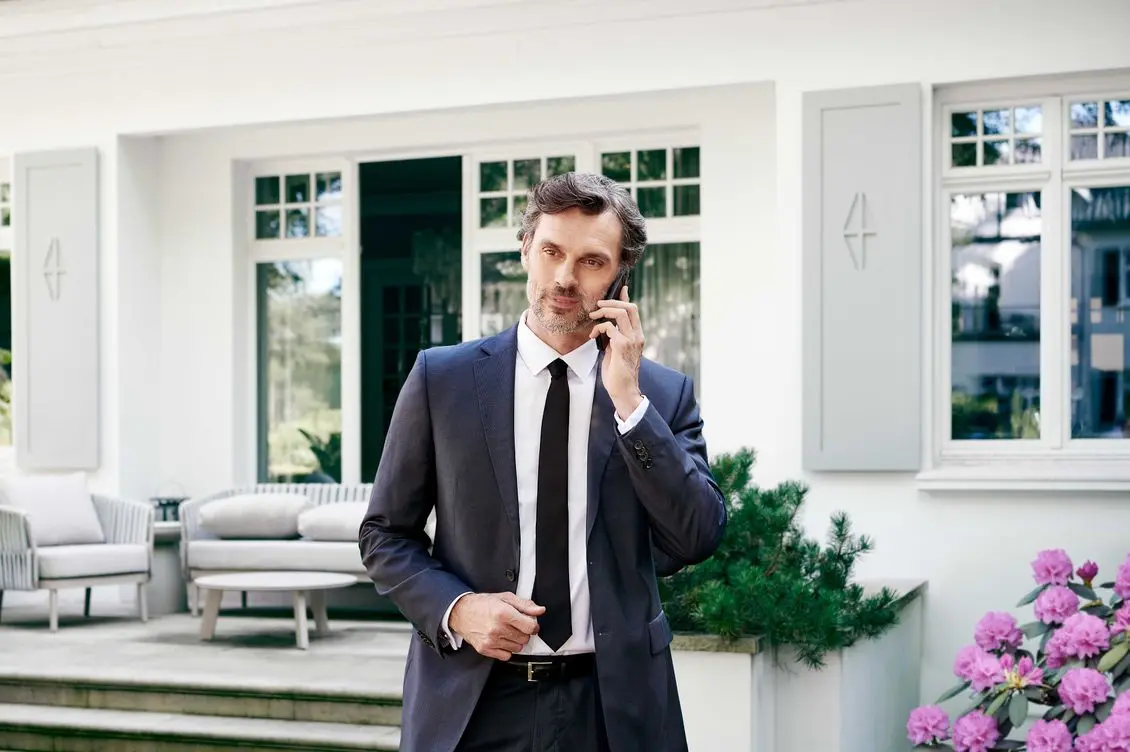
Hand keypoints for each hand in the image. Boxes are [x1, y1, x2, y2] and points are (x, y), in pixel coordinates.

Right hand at [449, 592, 543, 659]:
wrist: (461, 612)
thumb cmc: (482, 604)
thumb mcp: (505, 598)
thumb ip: (524, 605)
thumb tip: (540, 610)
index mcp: (504, 613)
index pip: (530, 627)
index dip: (533, 625)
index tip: (529, 623)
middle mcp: (497, 628)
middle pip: (525, 638)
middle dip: (523, 632)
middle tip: (514, 625)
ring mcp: (491, 640)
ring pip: (517, 648)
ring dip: (515, 640)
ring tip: (506, 631)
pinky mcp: (485, 649)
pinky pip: (506, 656)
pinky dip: (506, 649)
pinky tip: (501, 639)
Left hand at [589, 284, 643, 417]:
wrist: (624, 390)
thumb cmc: (618, 373)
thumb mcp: (616, 350)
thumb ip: (615, 336)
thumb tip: (607, 325)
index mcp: (637, 335)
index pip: (633, 311)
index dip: (625, 298)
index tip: (620, 288)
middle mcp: (637, 335)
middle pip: (629, 307)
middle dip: (611, 302)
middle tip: (597, 306)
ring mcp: (631, 340)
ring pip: (620, 313)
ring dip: (604, 311)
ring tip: (593, 316)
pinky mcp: (622, 346)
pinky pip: (609, 327)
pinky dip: (598, 328)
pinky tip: (593, 336)